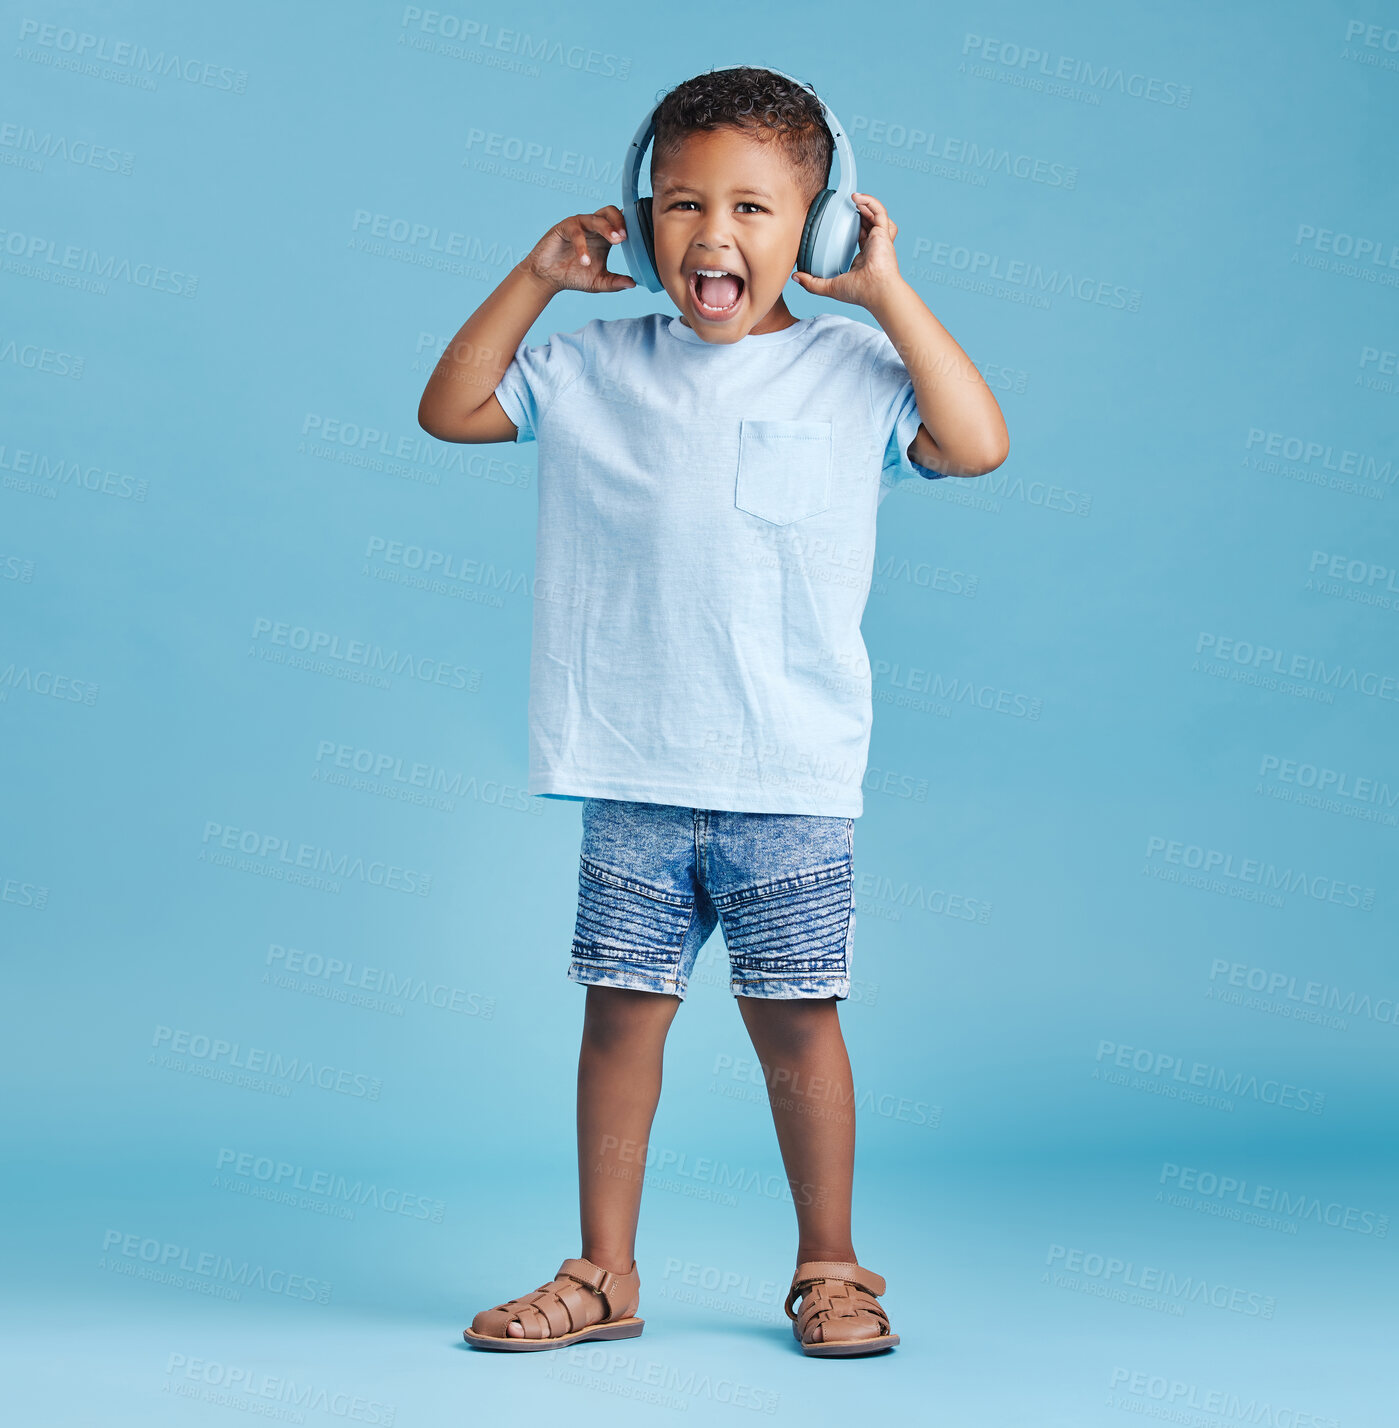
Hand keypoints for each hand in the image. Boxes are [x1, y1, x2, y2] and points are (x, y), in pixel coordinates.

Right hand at [524, 205, 636, 294]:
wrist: (548, 278)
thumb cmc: (574, 276)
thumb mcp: (598, 282)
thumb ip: (615, 282)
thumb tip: (634, 284)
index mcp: (605, 236)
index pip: (621, 222)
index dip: (631, 226)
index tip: (641, 238)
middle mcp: (593, 226)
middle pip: (611, 211)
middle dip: (620, 222)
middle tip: (626, 238)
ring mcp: (579, 224)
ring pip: (596, 218)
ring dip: (607, 228)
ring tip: (616, 241)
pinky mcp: (564, 227)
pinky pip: (576, 232)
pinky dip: (582, 246)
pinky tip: (585, 261)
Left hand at [790, 191, 901, 307]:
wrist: (876, 291)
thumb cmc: (859, 292)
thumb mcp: (830, 287)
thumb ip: (812, 282)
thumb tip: (795, 277)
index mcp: (865, 257)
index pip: (861, 237)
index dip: (852, 226)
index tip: (839, 220)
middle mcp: (874, 246)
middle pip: (869, 223)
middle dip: (859, 212)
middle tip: (846, 205)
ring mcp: (880, 239)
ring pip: (876, 216)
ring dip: (866, 205)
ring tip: (853, 199)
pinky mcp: (884, 234)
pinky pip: (880, 212)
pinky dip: (871, 202)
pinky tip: (857, 198)